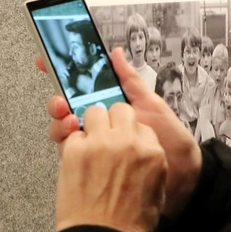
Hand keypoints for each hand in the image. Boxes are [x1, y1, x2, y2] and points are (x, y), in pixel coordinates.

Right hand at [41, 48, 201, 216]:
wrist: (184, 178)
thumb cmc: (171, 140)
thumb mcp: (152, 105)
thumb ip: (130, 81)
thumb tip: (115, 53)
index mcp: (109, 108)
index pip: (78, 89)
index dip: (60, 74)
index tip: (46, 60)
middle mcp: (98, 127)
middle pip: (64, 111)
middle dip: (56, 103)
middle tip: (61, 103)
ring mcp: (94, 147)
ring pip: (63, 133)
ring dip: (60, 125)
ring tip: (72, 124)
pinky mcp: (94, 168)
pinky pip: (72, 157)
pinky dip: (68, 147)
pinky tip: (78, 143)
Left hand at [54, 102, 165, 231]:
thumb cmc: (128, 224)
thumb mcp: (156, 191)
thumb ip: (150, 163)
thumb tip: (141, 152)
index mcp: (152, 151)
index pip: (141, 125)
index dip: (130, 132)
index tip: (123, 140)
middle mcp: (127, 141)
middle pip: (119, 110)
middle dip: (112, 121)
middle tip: (106, 136)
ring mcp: (100, 142)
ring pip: (93, 112)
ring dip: (90, 125)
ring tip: (90, 144)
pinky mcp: (75, 149)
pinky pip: (72, 134)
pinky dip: (73, 145)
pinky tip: (77, 161)